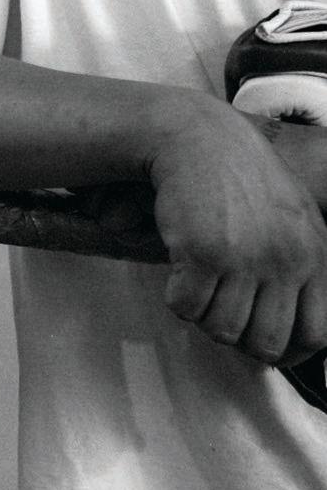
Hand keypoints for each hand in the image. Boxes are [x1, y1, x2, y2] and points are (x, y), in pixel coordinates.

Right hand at [146, 95, 326, 364]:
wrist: (201, 140)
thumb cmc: (242, 184)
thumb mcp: (294, 225)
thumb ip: (301, 273)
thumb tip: (289, 339)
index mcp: (318, 257)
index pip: (317, 335)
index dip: (286, 349)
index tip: (260, 341)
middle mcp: (289, 261)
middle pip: (267, 344)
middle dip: (239, 335)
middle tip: (222, 308)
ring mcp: (247, 259)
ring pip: (222, 330)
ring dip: (204, 314)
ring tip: (201, 282)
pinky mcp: (203, 254)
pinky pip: (185, 309)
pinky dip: (177, 298)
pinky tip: (180, 270)